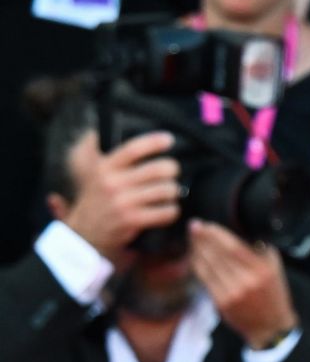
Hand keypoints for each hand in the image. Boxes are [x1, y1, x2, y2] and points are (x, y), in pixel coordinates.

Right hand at [55, 130, 180, 262]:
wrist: (84, 234)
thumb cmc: (97, 200)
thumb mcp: (96, 174)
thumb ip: (113, 157)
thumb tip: (126, 127)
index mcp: (104, 167)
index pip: (133, 148)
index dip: (154, 142)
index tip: (169, 139)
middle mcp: (112, 183)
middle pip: (158, 169)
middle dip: (172, 170)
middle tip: (173, 172)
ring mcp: (122, 202)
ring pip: (166, 190)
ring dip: (174, 192)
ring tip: (170, 193)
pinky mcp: (132, 220)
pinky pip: (166, 211)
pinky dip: (172, 211)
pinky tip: (167, 210)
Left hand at [188, 220, 298, 348]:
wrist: (270, 325)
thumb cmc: (272, 292)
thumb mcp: (274, 267)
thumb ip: (259, 249)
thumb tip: (237, 229)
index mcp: (262, 270)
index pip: (234, 247)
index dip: (217, 234)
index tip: (207, 224)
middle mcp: (247, 282)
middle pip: (218, 255)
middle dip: (202, 239)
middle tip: (194, 226)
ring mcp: (232, 294)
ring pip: (208, 266)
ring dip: (197, 250)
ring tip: (192, 238)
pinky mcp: (221, 303)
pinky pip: (204, 280)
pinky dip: (197, 266)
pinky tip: (194, 256)